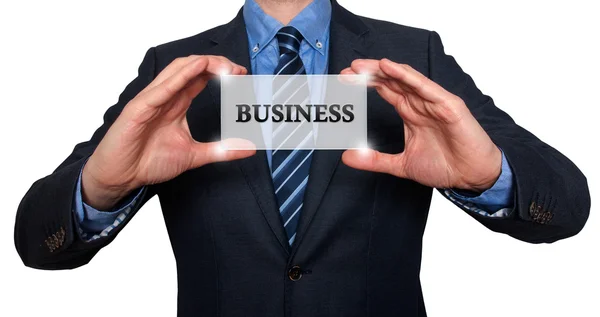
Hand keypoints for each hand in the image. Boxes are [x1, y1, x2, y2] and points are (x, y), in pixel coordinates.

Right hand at [82, 55, 254, 208]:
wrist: (121, 176)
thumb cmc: (148, 161)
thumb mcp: (194, 156)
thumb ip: (221, 151)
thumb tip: (248, 149)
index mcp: (176, 103)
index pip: (200, 77)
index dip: (222, 72)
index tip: (242, 75)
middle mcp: (165, 96)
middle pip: (192, 67)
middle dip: (217, 64)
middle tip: (238, 70)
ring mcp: (151, 99)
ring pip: (177, 70)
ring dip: (203, 64)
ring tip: (225, 68)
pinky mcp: (139, 108)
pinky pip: (161, 88)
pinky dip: (180, 76)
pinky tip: (197, 69)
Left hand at [340, 58, 501, 191]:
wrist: (472, 177)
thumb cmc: (445, 166)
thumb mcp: (401, 164)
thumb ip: (374, 160)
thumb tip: (348, 157)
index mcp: (410, 112)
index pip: (385, 90)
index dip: (365, 83)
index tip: (344, 81)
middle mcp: (420, 103)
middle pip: (391, 81)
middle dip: (368, 74)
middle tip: (346, 72)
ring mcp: (434, 102)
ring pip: (405, 79)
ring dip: (383, 71)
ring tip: (362, 66)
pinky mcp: (448, 105)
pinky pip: (425, 86)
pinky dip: (407, 76)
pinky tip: (389, 68)